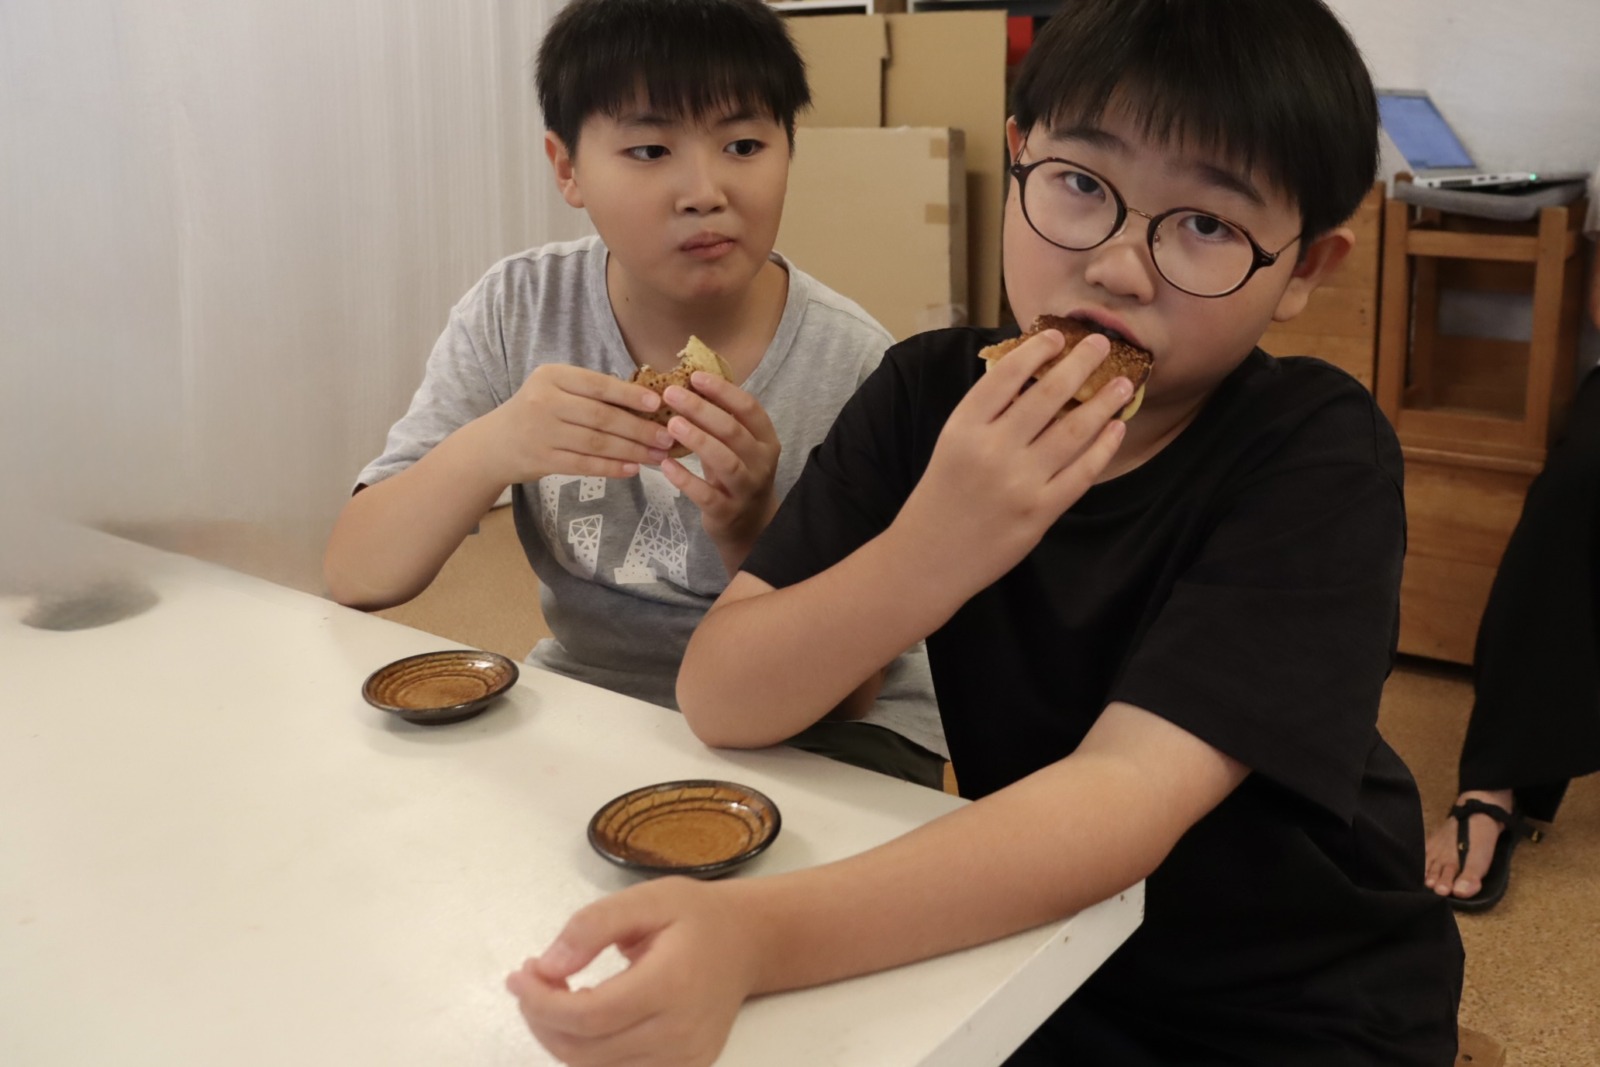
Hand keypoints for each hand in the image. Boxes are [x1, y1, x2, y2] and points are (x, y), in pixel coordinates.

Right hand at [476, 364, 675, 484]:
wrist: (495, 444)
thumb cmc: (536, 411)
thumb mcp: (555, 389)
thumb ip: (589, 391)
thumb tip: (644, 400)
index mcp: (552, 376)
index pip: (598, 385)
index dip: (630, 395)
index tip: (657, 405)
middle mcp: (545, 401)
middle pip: (601, 417)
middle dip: (639, 429)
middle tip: (667, 437)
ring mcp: (542, 432)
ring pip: (596, 443)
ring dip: (632, 451)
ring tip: (657, 455)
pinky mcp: (542, 460)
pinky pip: (585, 465)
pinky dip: (611, 468)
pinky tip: (632, 469)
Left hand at [506, 877, 763, 1066]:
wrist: (748, 942)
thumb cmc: (696, 915)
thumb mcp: (646, 899)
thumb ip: (593, 926)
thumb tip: (547, 965)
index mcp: (672, 984)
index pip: (589, 1015)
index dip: (542, 1003)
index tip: (520, 974)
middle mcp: (680, 1032)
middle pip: (585, 1050)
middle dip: (542, 1018)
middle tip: (531, 980)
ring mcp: (685, 1059)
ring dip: (560, 1036)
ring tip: (555, 994)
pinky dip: (589, 1050)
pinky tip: (585, 1015)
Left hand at [654, 372, 780, 570]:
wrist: (750, 527)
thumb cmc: (737, 476)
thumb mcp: (738, 447)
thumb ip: (722, 420)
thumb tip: (689, 383)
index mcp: (766, 440)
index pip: (750, 408)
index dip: (723, 390)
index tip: (695, 376)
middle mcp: (761, 463)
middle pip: (734, 431)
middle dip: (702, 410)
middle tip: (672, 394)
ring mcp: (746, 489)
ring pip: (725, 461)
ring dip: (697, 440)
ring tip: (670, 424)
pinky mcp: (727, 512)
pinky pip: (706, 495)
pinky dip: (685, 479)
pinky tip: (665, 465)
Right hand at [893, 329, 1129, 592]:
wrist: (929, 557)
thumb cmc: (941, 496)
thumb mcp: (951, 445)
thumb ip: (987, 416)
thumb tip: (1034, 378)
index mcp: (963, 428)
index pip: (1006, 376)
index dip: (1036, 351)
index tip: (1057, 335)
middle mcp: (992, 451)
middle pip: (1048, 395)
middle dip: (1080, 364)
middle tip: (1102, 343)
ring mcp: (1019, 482)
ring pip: (1074, 431)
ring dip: (1103, 403)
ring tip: (1122, 384)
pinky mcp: (1040, 511)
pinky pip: (1082, 472)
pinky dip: (1104, 447)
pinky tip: (1115, 429)